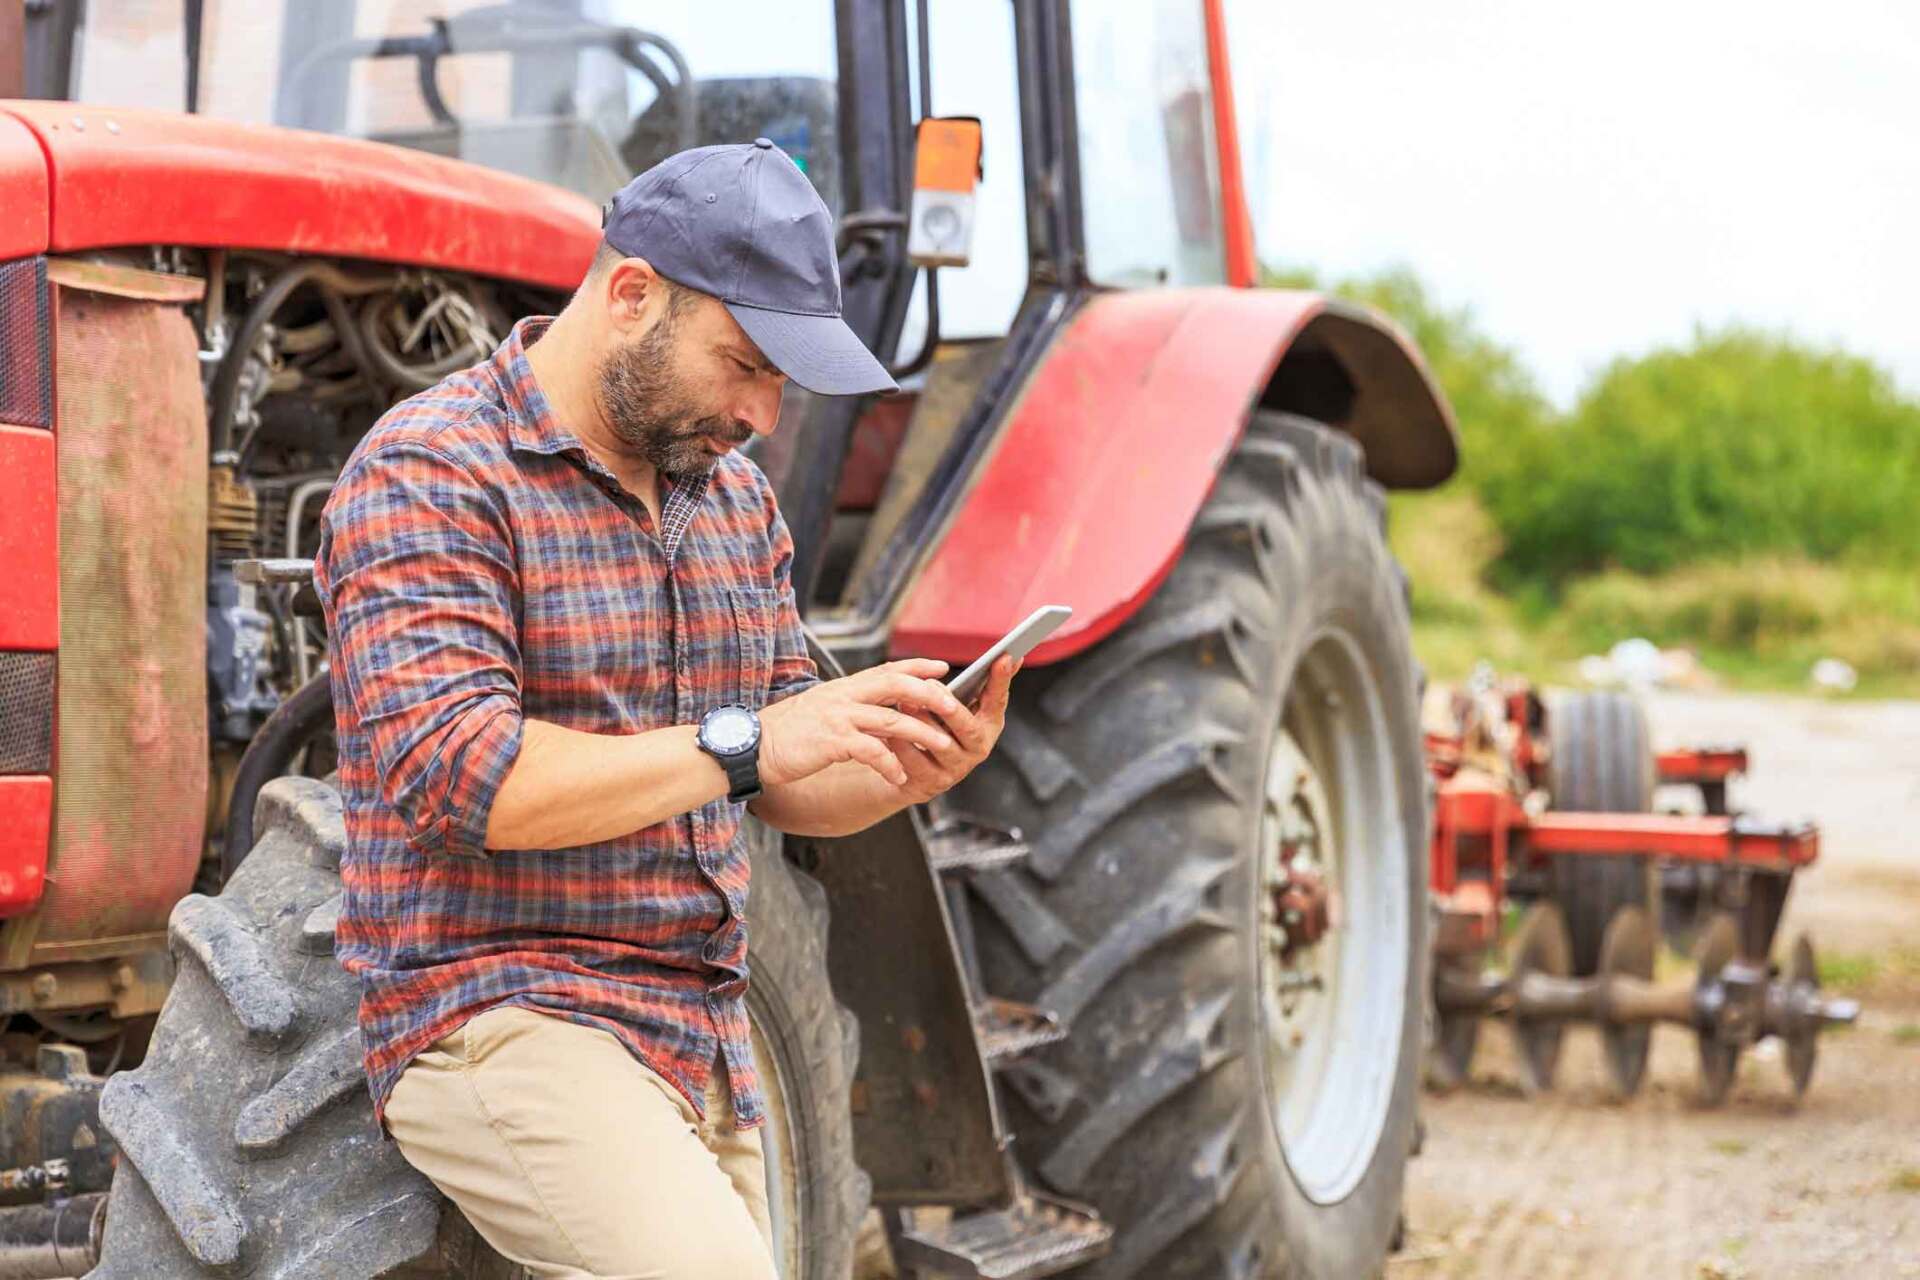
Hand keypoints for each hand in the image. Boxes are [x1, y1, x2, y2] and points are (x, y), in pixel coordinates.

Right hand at [758, 659, 964, 789]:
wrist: (750, 748)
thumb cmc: (784, 733)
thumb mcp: (819, 710)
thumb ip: (848, 707)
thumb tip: (876, 711)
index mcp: (842, 688)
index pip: (886, 669)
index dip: (916, 667)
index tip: (942, 668)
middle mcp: (842, 697)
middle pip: (896, 686)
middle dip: (929, 695)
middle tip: (953, 706)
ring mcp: (837, 718)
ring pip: (892, 720)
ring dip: (921, 734)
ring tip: (942, 745)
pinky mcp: (832, 742)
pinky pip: (872, 751)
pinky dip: (890, 764)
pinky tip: (900, 776)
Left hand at [886, 655, 1018, 803]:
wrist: (906, 770)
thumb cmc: (932, 727)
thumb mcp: (947, 706)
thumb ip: (966, 685)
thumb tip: (999, 656)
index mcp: (987, 725)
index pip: (998, 700)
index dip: (1002, 680)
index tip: (1004, 656)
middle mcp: (977, 749)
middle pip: (970, 729)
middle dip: (951, 708)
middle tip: (933, 687)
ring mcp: (956, 769)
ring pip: (941, 745)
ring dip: (922, 722)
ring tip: (904, 703)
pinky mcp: (932, 784)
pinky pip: (915, 762)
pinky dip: (902, 745)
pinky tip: (890, 731)